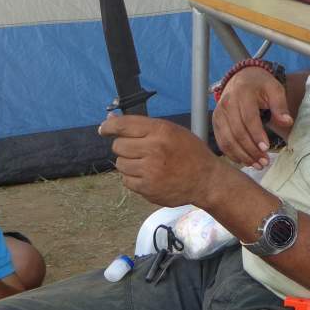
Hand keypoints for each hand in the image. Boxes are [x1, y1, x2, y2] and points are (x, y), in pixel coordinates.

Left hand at [99, 115, 224, 207]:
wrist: (206, 180)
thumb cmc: (189, 152)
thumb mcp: (172, 131)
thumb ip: (144, 126)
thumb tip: (112, 120)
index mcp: (161, 131)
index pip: (123, 125)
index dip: (109, 126)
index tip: (103, 129)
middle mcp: (154, 149)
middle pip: (118, 146)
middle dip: (124, 146)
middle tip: (137, 150)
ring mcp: (150, 171)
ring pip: (120, 164)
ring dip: (128, 163)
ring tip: (146, 164)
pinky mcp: (147, 189)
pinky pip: (126, 180)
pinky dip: (133, 178)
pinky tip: (148, 175)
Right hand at [213, 67, 293, 168]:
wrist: (242, 77)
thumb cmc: (261, 85)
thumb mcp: (274, 89)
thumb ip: (280, 105)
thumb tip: (287, 122)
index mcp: (242, 93)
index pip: (248, 118)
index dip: (256, 135)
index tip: (267, 148)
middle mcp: (227, 103)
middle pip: (237, 132)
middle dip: (251, 150)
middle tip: (264, 162)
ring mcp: (218, 113)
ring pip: (227, 140)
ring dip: (242, 155)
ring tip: (257, 164)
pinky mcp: (215, 122)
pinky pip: (221, 142)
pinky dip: (232, 154)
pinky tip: (245, 161)